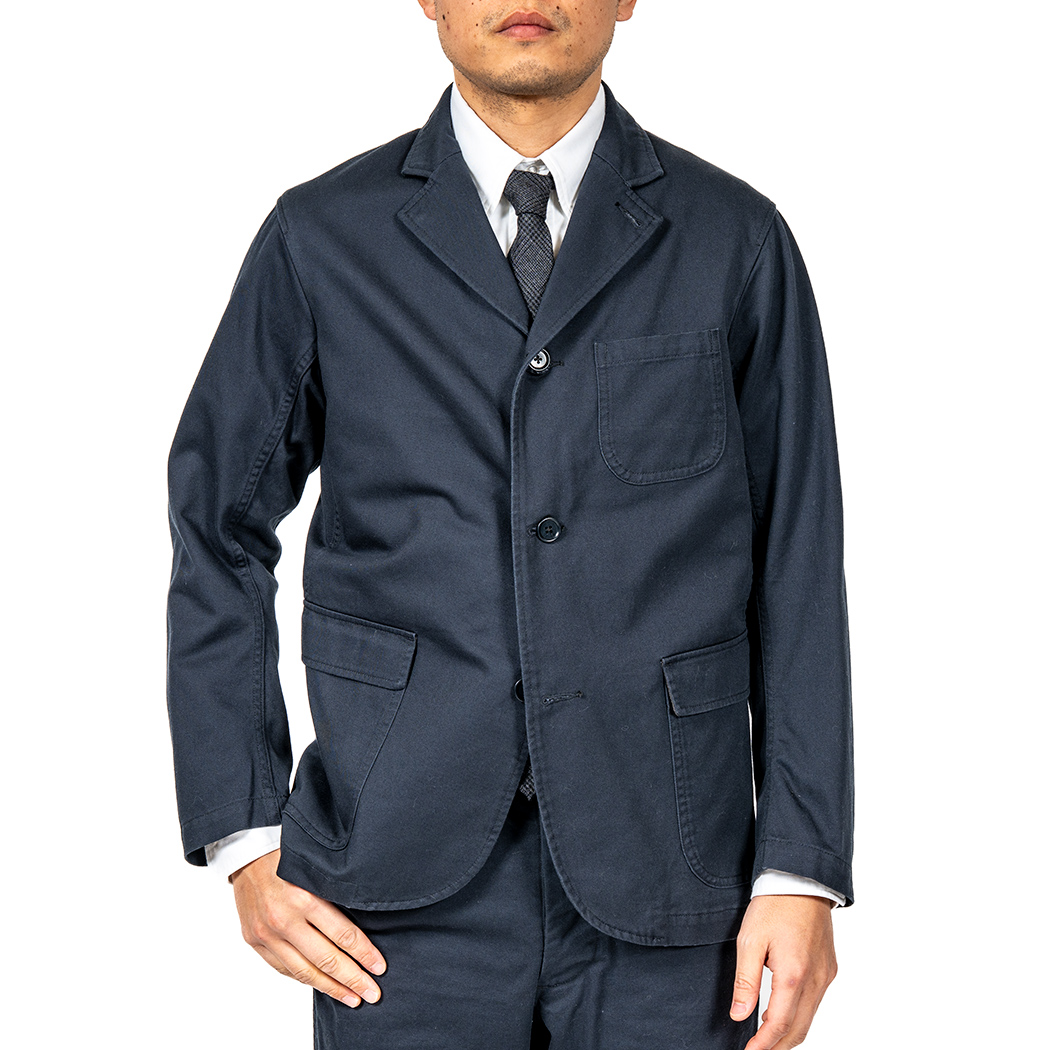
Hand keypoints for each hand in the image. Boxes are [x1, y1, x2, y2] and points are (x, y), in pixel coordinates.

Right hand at [230, 848, 386, 1007]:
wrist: (245, 851)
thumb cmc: (287, 854)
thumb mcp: (316, 868)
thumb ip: (335, 894)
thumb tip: (364, 924)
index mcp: (304, 898)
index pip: (343, 935)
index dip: (364, 954)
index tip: (379, 967)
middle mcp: (284, 919)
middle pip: (326, 959)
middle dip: (353, 979)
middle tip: (372, 992)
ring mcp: (266, 934)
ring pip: (304, 971)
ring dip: (330, 987)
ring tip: (351, 997)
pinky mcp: (254, 940)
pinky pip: (283, 968)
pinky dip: (304, 979)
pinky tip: (320, 984)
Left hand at [730, 894, 836, 1048]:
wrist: (801, 880)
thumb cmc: (774, 905)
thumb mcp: (749, 940)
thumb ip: (746, 981)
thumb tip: (740, 1015)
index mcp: (793, 975)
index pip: (779, 1025)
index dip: (763, 1045)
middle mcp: (816, 980)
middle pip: (799, 1030)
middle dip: (777, 1047)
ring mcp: (826, 975)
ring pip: (810, 1019)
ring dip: (789, 1033)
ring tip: (766, 1039)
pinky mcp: (829, 969)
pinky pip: (816, 1002)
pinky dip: (801, 1016)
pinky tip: (784, 1014)